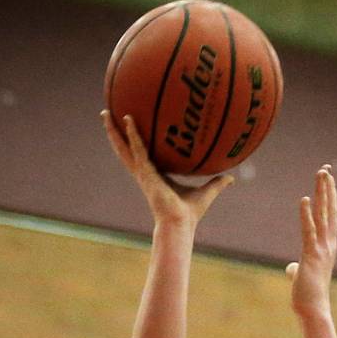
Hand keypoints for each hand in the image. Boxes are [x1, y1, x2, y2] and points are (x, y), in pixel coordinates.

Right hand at [101, 111, 233, 232]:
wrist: (180, 224)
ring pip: (123, 148)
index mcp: (155, 176)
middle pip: (125, 149)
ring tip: (105, 113)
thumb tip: (232, 178)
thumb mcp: (207, 192)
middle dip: (115, 133)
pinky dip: (133, 135)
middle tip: (107, 115)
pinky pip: (138, 149)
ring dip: (113, 131)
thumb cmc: (190, 213)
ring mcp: (142, 173)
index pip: (142, 155)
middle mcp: (145, 173)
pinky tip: (128, 119)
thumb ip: (218, 183)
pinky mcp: (145, 173)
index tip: (131, 130)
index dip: (135, 143)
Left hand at [287, 165, 336, 321]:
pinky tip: (303, 199)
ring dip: (322, 194)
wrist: (314, 311)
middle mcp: (328, 245)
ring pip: (322, 215)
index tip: (329, 181)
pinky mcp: (310, 256)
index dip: (329, 198)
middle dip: (327, 189)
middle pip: (328, 210)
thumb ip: (298, 269)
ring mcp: (321, 249)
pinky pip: (308, 231)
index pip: (329, 217)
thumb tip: (292, 268)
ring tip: (321, 174)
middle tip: (326, 169)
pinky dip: (306, 215)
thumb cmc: (308, 297)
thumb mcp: (302, 278)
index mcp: (327, 247)